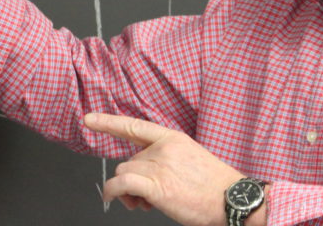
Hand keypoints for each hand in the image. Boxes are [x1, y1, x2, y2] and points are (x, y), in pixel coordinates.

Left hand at [84, 113, 245, 225]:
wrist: (233, 200)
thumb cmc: (214, 186)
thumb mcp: (191, 160)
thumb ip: (165, 159)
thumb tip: (142, 174)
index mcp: (173, 138)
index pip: (136, 126)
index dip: (109, 122)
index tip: (90, 119)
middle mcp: (164, 148)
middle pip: (129, 160)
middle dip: (134, 179)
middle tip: (146, 197)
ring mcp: (160, 165)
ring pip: (124, 172)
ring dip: (127, 191)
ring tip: (144, 203)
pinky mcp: (157, 185)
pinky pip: (122, 184)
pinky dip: (113, 192)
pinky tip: (115, 199)